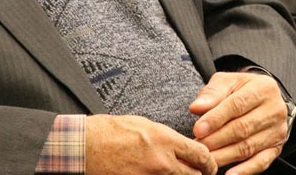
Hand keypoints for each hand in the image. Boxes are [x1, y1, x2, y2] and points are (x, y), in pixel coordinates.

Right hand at [84, 114, 216, 174]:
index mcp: (165, 140)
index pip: (200, 154)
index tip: (209, 165)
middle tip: (199, 174)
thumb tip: (181, 147)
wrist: (86, 146)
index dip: (209, 162)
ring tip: (181, 174)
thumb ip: (167, 139)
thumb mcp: (146, 126)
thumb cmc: (112, 131)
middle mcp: (162, 161)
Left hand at [188, 71, 288, 174]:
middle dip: (217, 139)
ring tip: (206, 159)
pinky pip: (261, 162)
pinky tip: (230, 174)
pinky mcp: (276, 148)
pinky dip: (245, 170)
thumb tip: (196, 108)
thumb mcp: (227, 82)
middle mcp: (274, 109)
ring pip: (248, 147)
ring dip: (224, 156)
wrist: (264, 98)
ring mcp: (277, 130)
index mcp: (263, 88)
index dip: (216, 119)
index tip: (198, 130)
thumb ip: (212, 93)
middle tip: (198, 147)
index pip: (237, 105)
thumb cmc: (241, 89)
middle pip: (242, 128)